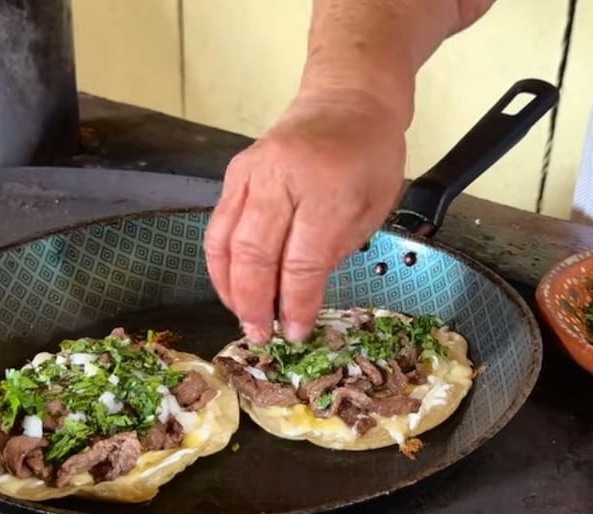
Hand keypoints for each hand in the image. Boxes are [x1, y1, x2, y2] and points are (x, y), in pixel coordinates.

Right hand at [203, 90, 406, 342]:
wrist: (346, 99)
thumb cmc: (369, 156)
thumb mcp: (374, 207)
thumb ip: (337, 250)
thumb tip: (300, 298)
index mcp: (327, 187)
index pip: (302, 261)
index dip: (296, 303)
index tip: (296, 332)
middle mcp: (281, 177)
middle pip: (255, 254)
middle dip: (255, 303)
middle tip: (261, 336)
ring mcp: (251, 172)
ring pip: (226, 242)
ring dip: (231, 288)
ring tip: (244, 318)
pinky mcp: (234, 173)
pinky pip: (219, 226)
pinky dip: (221, 263)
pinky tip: (233, 287)